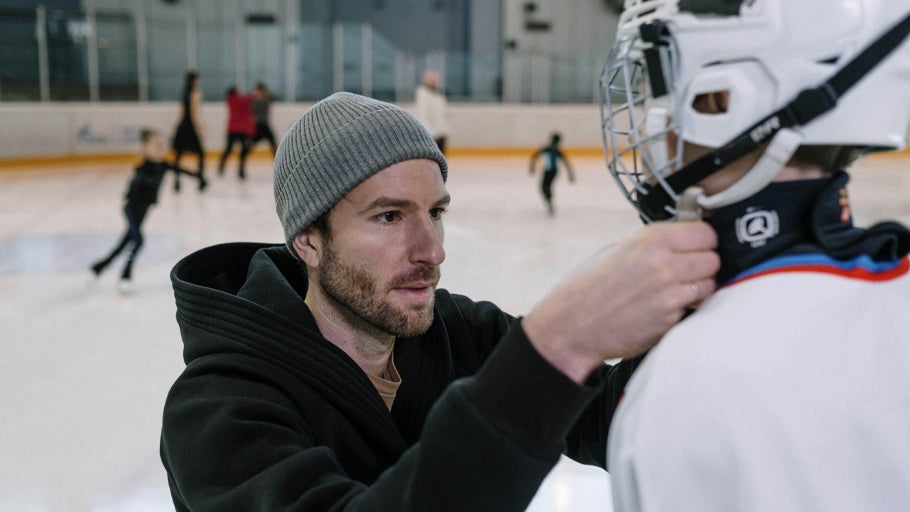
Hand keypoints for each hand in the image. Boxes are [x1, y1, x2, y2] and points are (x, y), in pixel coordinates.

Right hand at [522, 221, 718, 382]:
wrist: (572, 325)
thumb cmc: (590, 286)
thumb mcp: (618, 249)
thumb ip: (654, 244)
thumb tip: (684, 241)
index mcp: (651, 240)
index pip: (706, 233)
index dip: (702, 241)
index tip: (694, 246)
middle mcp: (665, 264)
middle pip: (713, 259)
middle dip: (703, 264)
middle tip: (685, 270)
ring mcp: (670, 295)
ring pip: (709, 285)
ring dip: (697, 287)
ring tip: (674, 290)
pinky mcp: (670, 321)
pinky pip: (693, 309)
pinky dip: (683, 308)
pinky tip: (661, 307)